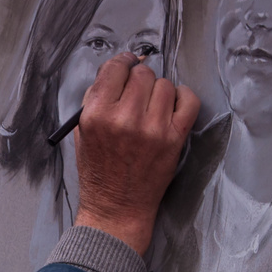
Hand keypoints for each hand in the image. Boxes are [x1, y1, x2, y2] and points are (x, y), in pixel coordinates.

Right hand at [72, 53, 199, 255]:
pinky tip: (173, 105)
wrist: (116, 208)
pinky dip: (183, 97)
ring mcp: (153, 129)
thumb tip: (117, 71)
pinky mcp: (174, 139)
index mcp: (97, 115)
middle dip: (138, 79)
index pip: (115, 68)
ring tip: (151, 106)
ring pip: (164, 85)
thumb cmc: (98, 171)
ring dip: (158, 91)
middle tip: (136, 93)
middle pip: (142, 74)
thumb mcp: (82, 132)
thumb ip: (95, 99)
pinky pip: (189, 101)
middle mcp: (125, 119)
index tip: (127, 65)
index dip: (122, 63)